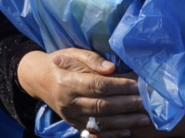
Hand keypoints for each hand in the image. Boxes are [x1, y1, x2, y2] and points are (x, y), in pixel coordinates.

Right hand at [17, 48, 147, 136]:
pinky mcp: (75, 125)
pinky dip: (114, 134)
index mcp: (67, 82)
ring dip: (125, 122)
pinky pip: (96, 134)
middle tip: (145, 102)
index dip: (118, 86)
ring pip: (101, 123)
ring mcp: (71, 117)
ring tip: (144, 118)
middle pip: (101, 106)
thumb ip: (91, 59)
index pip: (96, 86)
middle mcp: (68, 102)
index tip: (135, 85)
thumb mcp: (71, 53)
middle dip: (126, 105)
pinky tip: (129, 130)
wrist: (38, 80)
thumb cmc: (59, 63)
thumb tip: (111, 68)